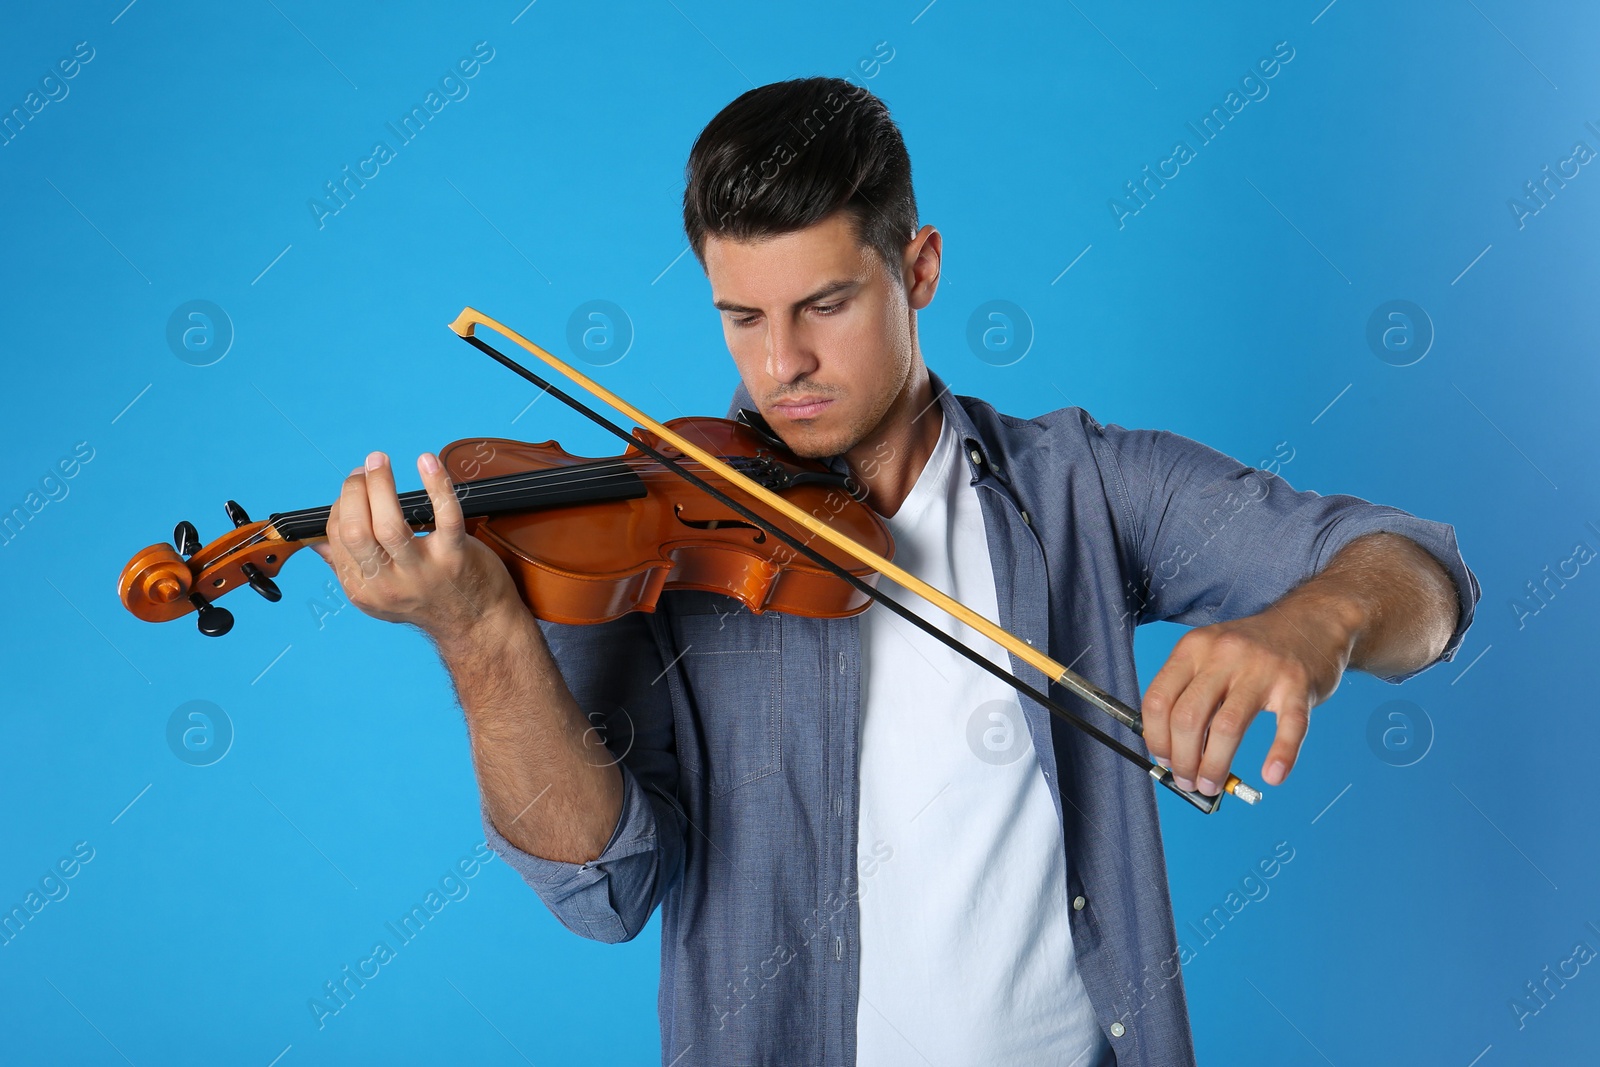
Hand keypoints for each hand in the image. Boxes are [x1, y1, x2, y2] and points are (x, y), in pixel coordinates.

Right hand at [311, 450, 520, 641]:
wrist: (477, 627)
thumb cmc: (429, 600)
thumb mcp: (380, 596)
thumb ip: (348, 569)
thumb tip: (318, 543)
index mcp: (364, 589)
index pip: (339, 538)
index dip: (342, 505)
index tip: (354, 486)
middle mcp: (389, 584)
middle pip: (356, 532)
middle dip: (354, 492)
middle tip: (365, 468)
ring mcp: (423, 572)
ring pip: (390, 525)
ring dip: (380, 484)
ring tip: (379, 460)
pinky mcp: (455, 558)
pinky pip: (445, 516)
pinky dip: (437, 484)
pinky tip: (427, 461)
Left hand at [1140, 602, 1356, 793]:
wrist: (1311, 622)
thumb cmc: (1253, 651)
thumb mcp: (1211, 655)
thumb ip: (1189, 693)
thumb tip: (1171, 752)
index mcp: (1194, 648)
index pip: (1159, 700)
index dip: (1156, 739)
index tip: (1164, 760)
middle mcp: (1224, 654)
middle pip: (1188, 717)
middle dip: (1183, 760)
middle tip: (1188, 782)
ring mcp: (1263, 668)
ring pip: (1228, 727)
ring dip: (1215, 766)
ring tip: (1212, 786)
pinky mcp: (1298, 684)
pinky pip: (1289, 727)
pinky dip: (1281, 756)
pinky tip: (1272, 776)